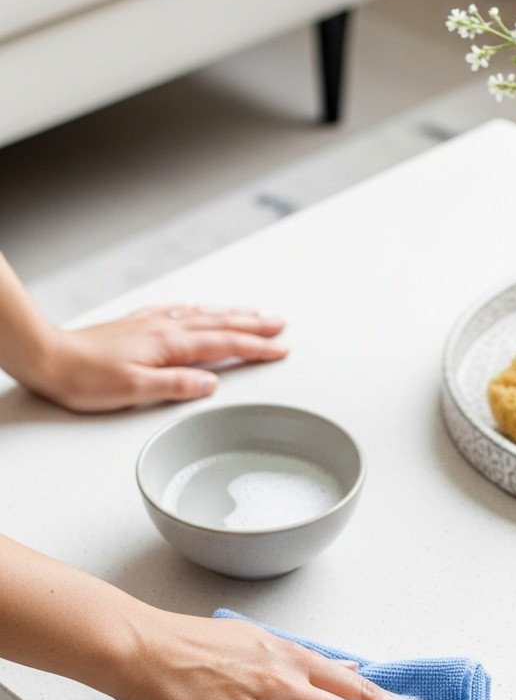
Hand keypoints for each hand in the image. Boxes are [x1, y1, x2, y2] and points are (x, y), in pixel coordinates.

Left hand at [36, 303, 287, 411]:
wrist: (50, 359)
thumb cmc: (86, 379)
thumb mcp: (135, 390)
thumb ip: (176, 385)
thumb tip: (210, 383)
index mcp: (168, 346)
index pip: (223, 345)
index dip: (255, 347)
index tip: (279, 349)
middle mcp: (163, 329)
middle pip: (218, 324)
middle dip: (253, 324)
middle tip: (280, 325)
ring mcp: (150, 324)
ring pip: (201, 315)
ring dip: (231, 314)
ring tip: (254, 313)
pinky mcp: (136, 325)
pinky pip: (178, 311)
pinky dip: (197, 309)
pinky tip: (199, 308)